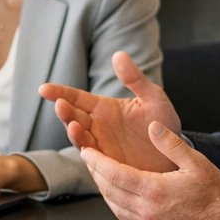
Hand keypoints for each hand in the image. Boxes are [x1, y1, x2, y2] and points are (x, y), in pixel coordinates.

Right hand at [38, 51, 180, 173]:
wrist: (176, 157)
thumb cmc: (164, 126)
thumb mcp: (153, 98)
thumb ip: (135, 79)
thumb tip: (118, 54)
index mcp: (104, 108)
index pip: (76, 98)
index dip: (59, 93)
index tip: (44, 89)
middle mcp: (97, 126)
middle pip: (73, 117)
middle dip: (65, 112)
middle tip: (60, 105)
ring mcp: (100, 146)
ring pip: (80, 138)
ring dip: (74, 131)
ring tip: (74, 125)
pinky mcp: (107, 164)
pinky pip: (94, 158)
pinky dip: (88, 152)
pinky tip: (87, 147)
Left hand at [82, 120, 219, 219]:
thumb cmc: (215, 198)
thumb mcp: (197, 163)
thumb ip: (171, 144)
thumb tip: (153, 127)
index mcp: (154, 191)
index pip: (114, 174)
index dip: (97, 161)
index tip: (87, 151)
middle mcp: (146, 210)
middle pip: (108, 190)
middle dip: (95, 173)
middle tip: (89, 159)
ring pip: (113, 206)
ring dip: (103, 189)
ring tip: (99, 175)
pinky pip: (124, 218)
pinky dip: (115, 204)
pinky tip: (116, 196)